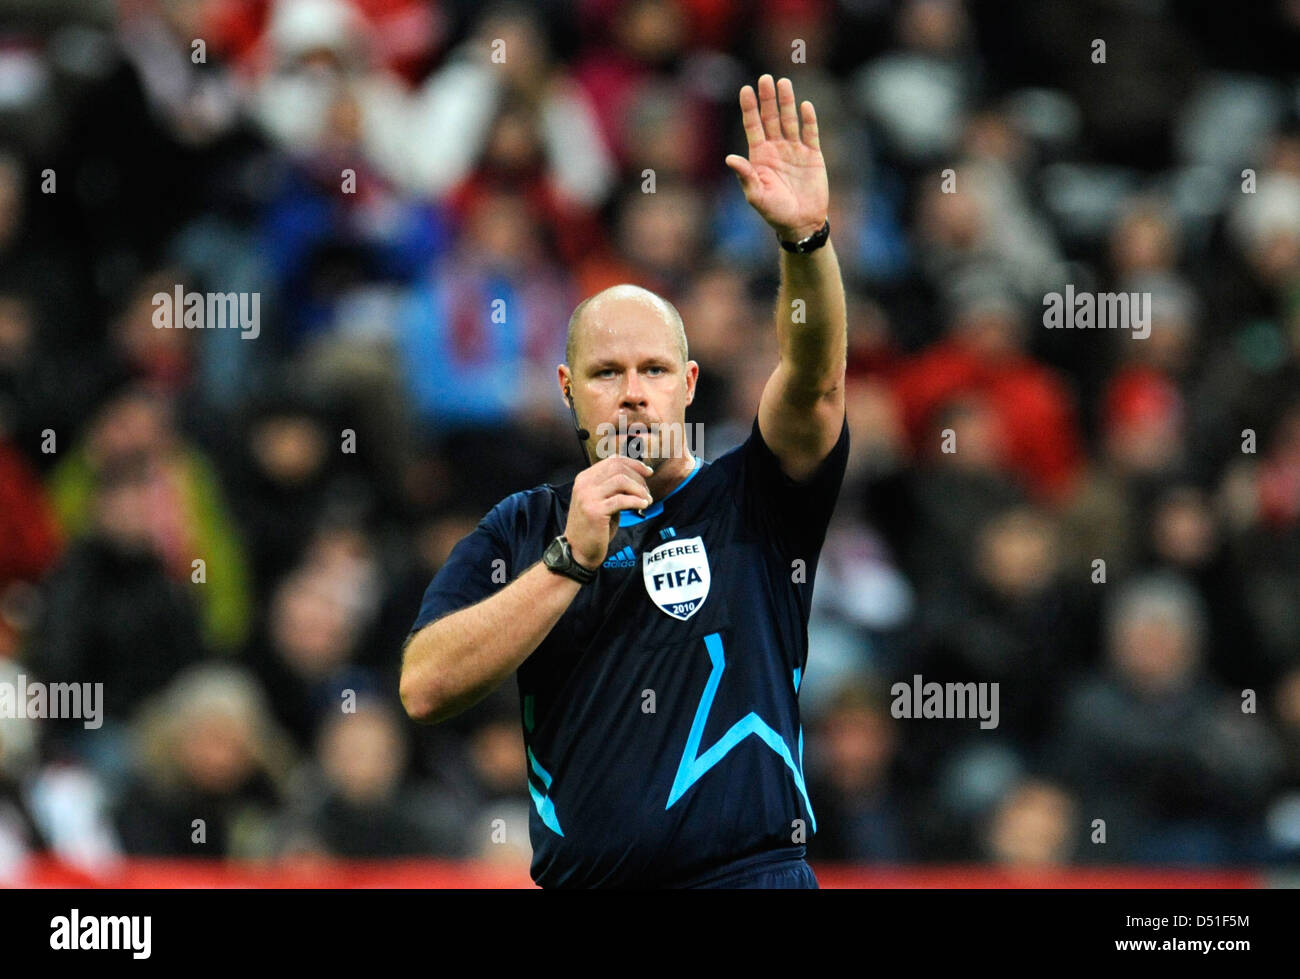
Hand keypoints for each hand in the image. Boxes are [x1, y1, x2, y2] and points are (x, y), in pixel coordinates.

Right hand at [564, 455, 654, 568]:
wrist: (578, 550)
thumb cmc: (594, 527)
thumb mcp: (601, 501)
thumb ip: (613, 487)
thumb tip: (638, 474)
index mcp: (585, 478)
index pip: (612, 461)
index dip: (634, 464)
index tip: (648, 472)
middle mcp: (584, 484)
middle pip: (618, 468)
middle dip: (638, 477)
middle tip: (647, 492)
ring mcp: (588, 497)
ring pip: (621, 481)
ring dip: (639, 489)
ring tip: (646, 501)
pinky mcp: (595, 511)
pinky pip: (622, 500)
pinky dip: (636, 501)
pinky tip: (643, 506)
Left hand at [725, 75, 827, 241]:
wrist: (801, 222)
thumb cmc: (775, 212)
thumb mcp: (756, 196)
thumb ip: (745, 176)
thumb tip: (729, 158)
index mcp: (760, 156)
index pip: (753, 126)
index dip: (749, 108)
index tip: (745, 89)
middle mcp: (776, 148)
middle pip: (771, 117)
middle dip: (768, 98)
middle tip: (766, 78)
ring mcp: (795, 150)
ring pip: (790, 120)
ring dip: (787, 102)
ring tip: (784, 83)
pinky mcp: (813, 155)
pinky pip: (810, 133)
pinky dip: (809, 120)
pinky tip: (805, 106)